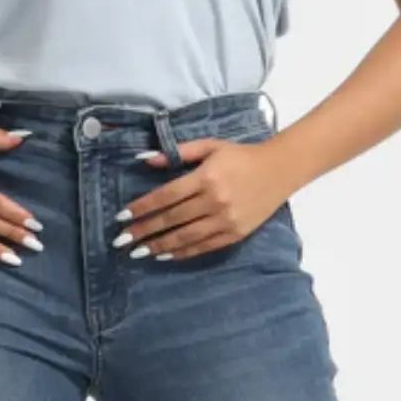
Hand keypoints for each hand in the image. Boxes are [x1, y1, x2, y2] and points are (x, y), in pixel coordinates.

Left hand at [114, 135, 291, 260]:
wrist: (279, 169)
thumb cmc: (240, 155)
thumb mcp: (210, 146)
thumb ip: (178, 152)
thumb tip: (145, 159)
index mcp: (206, 177)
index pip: (166, 196)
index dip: (142, 207)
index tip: (122, 216)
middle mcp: (215, 201)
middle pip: (172, 219)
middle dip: (144, 230)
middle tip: (121, 240)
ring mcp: (226, 220)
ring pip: (186, 237)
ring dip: (159, 245)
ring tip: (139, 252)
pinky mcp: (235, 233)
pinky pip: (204, 246)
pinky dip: (183, 252)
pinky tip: (165, 254)